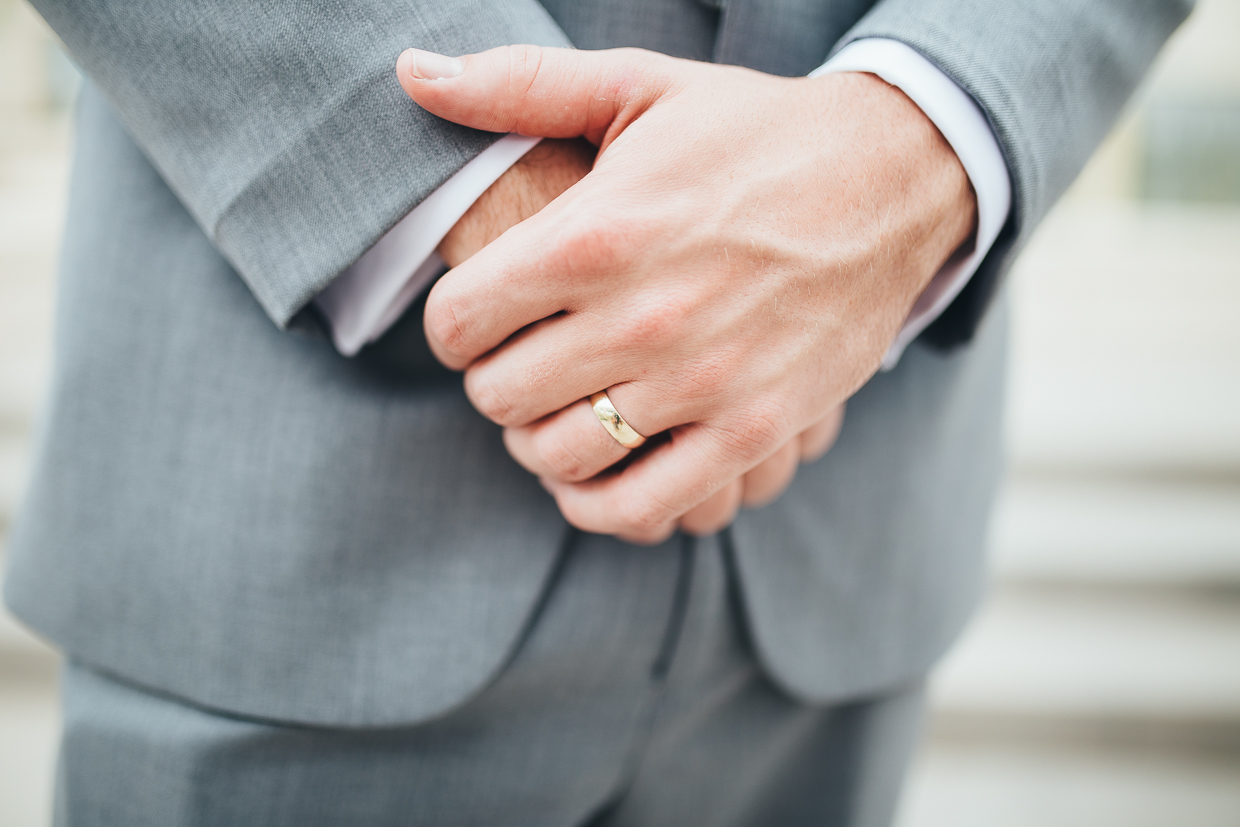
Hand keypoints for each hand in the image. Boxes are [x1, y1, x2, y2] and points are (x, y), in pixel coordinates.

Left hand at [398, 46, 974, 542]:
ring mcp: (702, 382)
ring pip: (560, 457)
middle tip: (518, 360)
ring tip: (557, 409)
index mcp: (598, 233)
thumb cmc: (754, 134)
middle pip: (499, 397)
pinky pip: (642, 507)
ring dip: (539, 441)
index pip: (459, 322)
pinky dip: (598, 506)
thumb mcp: (640, 87)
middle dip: (494, 381)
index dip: (451, 326)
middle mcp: (643, 317)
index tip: (476, 319)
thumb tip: (410, 71)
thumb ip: (520, 84)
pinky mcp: (755, 429)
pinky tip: (594, 476)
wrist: (890, 178)